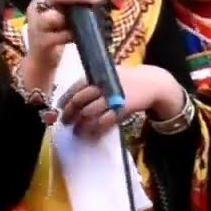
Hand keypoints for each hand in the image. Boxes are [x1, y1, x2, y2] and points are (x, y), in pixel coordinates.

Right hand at [23, 0, 107, 85]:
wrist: (41, 57)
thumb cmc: (56, 29)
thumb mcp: (69, 12)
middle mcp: (36, 6)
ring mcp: (36, 25)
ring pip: (50, 17)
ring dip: (71, 16)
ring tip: (87, 18)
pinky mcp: (41, 42)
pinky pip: (56, 37)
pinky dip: (69, 35)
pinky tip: (79, 35)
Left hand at [58, 65, 185, 137]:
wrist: (151, 84)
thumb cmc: (126, 80)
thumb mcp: (108, 75)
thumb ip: (92, 84)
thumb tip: (71, 99)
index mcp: (98, 76)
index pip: (75, 87)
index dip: (65, 99)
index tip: (59, 107)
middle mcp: (103, 86)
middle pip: (79, 101)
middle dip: (69, 114)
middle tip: (65, 122)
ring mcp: (112, 98)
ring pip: (89, 114)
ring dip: (80, 125)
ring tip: (76, 132)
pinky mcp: (121, 110)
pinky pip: (104, 122)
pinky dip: (95, 130)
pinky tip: (91, 135)